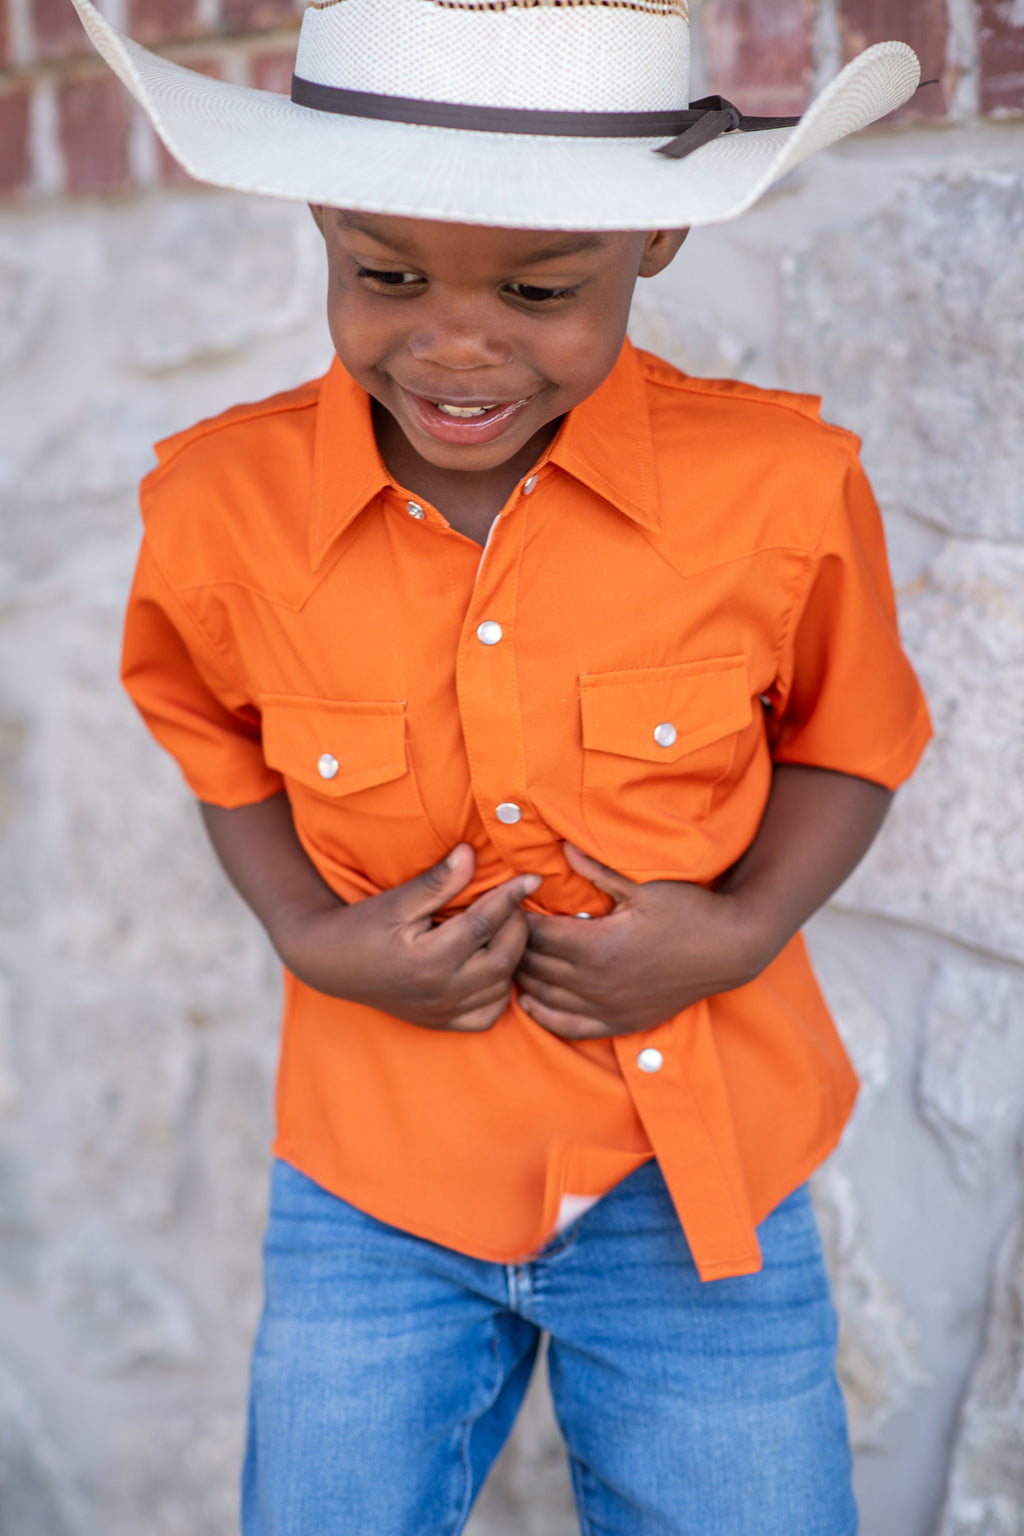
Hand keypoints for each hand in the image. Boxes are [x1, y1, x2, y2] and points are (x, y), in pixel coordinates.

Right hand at [276, 843, 539, 1031]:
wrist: (331, 963)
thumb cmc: (362, 926)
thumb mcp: (397, 900)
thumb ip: (438, 882)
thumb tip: (471, 854)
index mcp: (426, 960)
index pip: (484, 924)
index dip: (511, 897)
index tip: (531, 877)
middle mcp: (438, 992)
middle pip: (503, 961)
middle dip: (518, 928)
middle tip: (514, 904)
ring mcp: (441, 1012)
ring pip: (501, 989)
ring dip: (510, 958)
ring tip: (502, 930)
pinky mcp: (441, 1022)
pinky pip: (487, 1014)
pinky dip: (499, 990)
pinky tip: (490, 965)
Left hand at [515, 843, 769, 1039]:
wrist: (730, 948)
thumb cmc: (688, 911)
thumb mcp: (642, 886)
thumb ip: (597, 870)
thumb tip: (561, 848)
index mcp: (597, 946)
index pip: (537, 934)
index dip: (516, 918)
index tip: (508, 904)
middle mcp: (596, 983)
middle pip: (535, 965)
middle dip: (515, 945)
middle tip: (504, 928)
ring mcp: (608, 1007)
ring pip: (545, 995)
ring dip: (524, 976)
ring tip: (511, 955)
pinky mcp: (621, 1022)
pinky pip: (570, 1027)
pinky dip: (544, 1015)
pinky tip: (530, 1001)